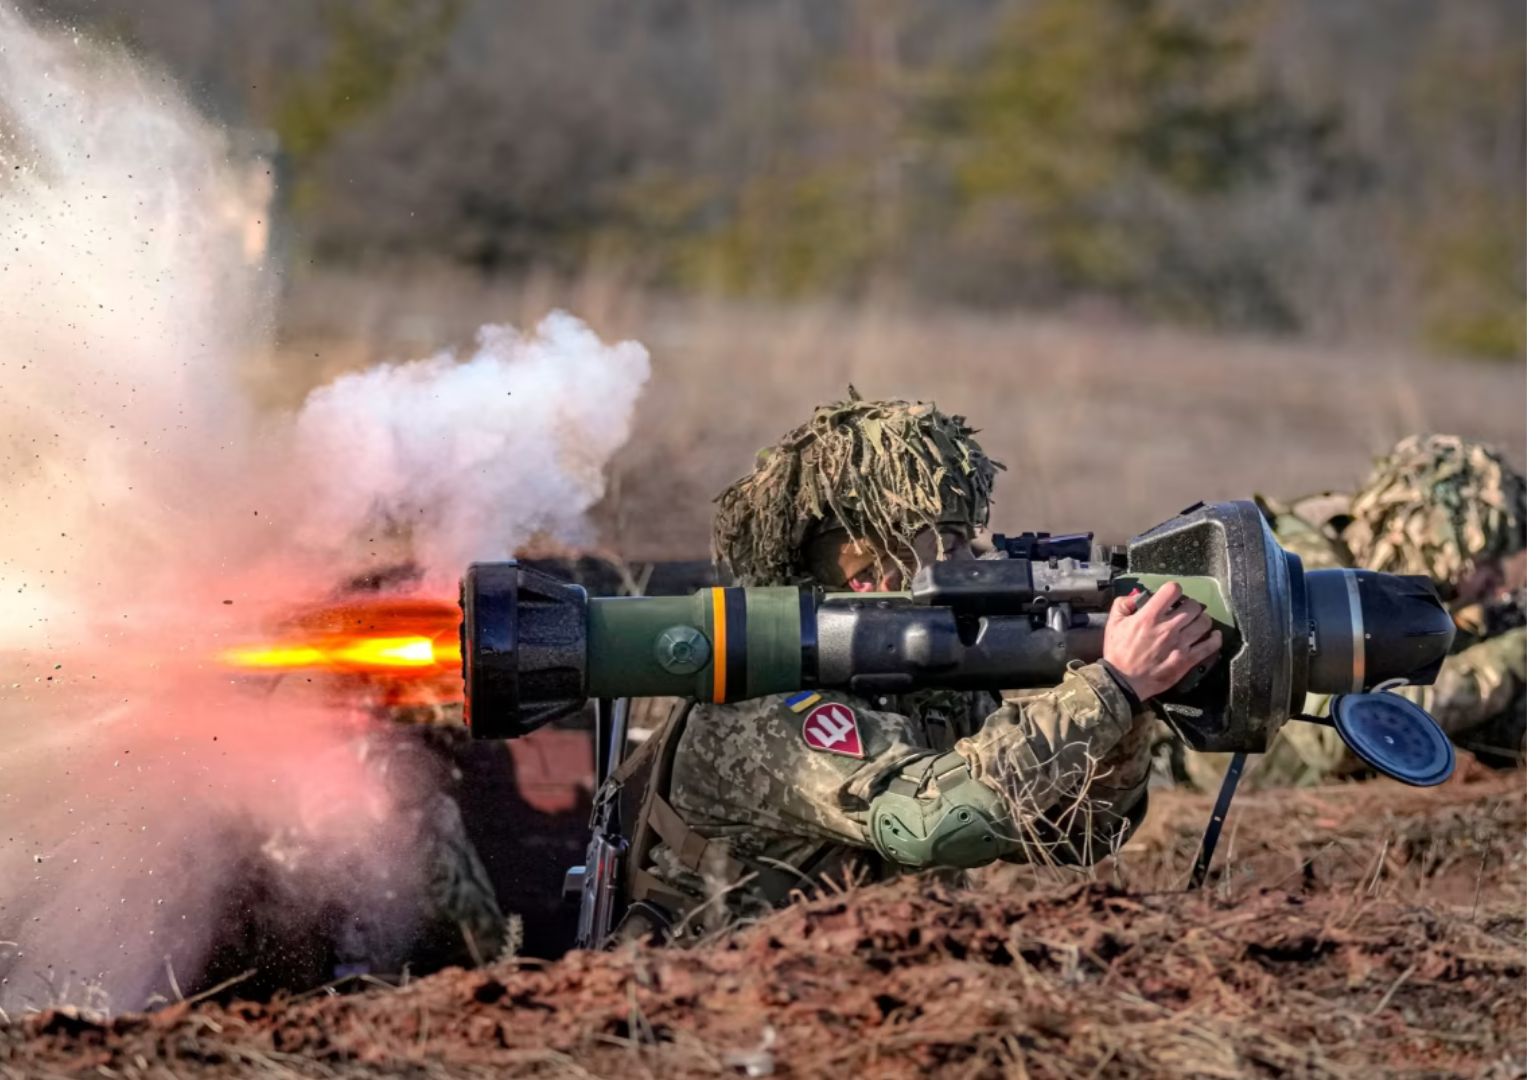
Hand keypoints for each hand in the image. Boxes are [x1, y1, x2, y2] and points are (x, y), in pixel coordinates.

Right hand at [1102, 581, 1222, 701]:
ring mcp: (1180, 644)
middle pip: (1193, 605)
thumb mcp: (1113, 623)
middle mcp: (1168, 627)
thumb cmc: (1118, 651)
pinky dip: (1215, 638)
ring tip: (1196, 622)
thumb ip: (1123, 604)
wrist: (1123, 681)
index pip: (1173, 590)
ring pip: (1204, 622)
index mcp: (1150, 616)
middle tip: (1185, 611)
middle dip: (1190, 605)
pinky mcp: (1188, 660)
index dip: (1174, 590)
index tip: (1172, 596)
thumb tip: (1137, 597)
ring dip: (1202, 619)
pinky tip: (1213, 635)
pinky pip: (1210, 646)